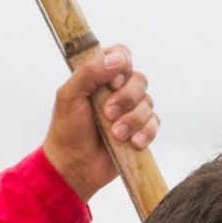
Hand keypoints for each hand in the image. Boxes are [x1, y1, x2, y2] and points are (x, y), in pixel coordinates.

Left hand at [42, 44, 158, 204]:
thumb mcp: (69, 96)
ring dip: (132, 120)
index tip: (110, 83)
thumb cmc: (67, 131)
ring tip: (115, 134)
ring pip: (148, 102)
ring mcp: (130, 111)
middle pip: (139, 79)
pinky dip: (145, 132)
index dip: (122, 65)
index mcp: (100, 77)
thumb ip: (89, 72)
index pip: (122, 55)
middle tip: (107, 114)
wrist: (74, 167)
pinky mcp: (140, 130)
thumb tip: (116, 60)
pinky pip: (154, 123)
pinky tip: (132, 143)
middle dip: (126, 98)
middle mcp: (117, 91)